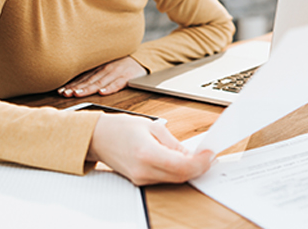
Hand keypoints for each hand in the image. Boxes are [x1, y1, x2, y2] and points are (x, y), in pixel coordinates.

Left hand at [58, 57, 145, 96]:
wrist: (143, 58)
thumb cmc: (122, 64)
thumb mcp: (106, 66)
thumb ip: (94, 74)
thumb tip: (75, 85)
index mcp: (99, 67)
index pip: (83, 77)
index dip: (72, 84)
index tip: (61, 91)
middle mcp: (106, 69)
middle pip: (89, 80)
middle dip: (76, 87)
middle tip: (65, 93)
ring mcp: (117, 72)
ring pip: (100, 81)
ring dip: (88, 88)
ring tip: (78, 94)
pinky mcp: (128, 76)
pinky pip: (118, 82)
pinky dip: (110, 87)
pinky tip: (102, 92)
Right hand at [87, 113, 213, 185]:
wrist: (97, 137)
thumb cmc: (120, 127)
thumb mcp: (151, 126)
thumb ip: (173, 143)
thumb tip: (192, 153)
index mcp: (146, 153)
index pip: (182, 166)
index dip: (201, 162)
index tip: (210, 154)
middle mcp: (143, 170)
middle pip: (180, 176)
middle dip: (199, 167)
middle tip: (209, 156)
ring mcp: (141, 178)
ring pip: (174, 179)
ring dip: (189, 170)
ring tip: (199, 156)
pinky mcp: (140, 180)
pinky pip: (164, 179)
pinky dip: (177, 171)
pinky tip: (183, 161)